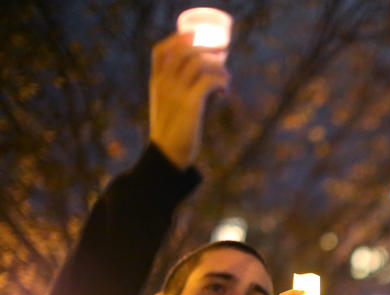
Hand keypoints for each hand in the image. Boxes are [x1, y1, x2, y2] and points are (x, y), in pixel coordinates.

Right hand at [149, 32, 229, 169]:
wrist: (168, 156)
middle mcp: (163, 84)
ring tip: (225, 80)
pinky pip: (210, 80)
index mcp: (156, 83)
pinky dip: (222, 81)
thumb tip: (205, 80)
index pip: (160, 51)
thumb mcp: (168, 106)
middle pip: (186, 52)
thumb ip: (178, 91)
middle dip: (207, 48)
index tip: (195, 35)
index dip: (178, 39)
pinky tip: (224, 93)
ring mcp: (176, 93)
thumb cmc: (173, 132)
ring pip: (200, 63)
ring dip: (219, 67)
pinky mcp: (190, 104)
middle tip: (223, 53)